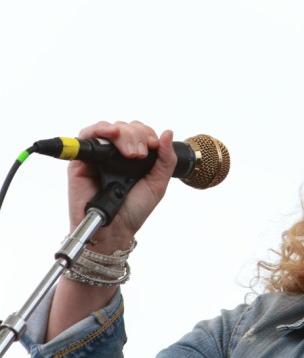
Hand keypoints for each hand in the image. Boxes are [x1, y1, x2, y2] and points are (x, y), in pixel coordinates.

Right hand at [67, 120, 177, 251]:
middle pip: (125, 127)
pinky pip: (87, 135)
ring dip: (123, 134)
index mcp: (133, 157)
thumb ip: (166, 160)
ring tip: (131, 153)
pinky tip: (111, 133)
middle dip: (137, 136)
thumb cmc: (134, 210)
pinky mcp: (81, 160)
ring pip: (109, 129)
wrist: (115, 229)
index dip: (147, 133)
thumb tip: (168, 133)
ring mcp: (99, 156)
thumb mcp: (157, 184)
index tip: (154, 145)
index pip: (139, 132)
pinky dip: (100, 130)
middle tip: (139, 155)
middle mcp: (116, 154)